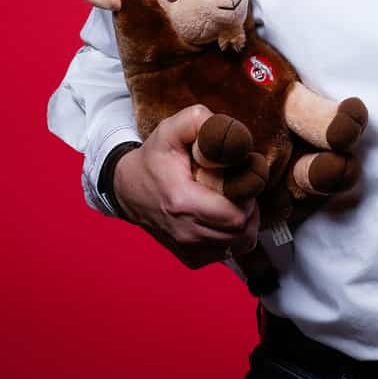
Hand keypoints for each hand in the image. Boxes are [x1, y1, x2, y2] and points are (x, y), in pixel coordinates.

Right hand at [113, 104, 260, 268]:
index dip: (248, 198)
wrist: (127, 188)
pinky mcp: (190, 258)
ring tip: (232, 202)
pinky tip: (221, 218)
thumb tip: (225, 127)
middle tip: (240, 190)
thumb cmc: (153, 159)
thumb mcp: (171, 130)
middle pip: (241, 233)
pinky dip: (231, 238)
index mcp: (182, 202)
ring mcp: (187, 249)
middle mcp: (185, 232)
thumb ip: (198, 120)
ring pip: (238, 245)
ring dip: (243, 224)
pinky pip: (226, 253)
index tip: (241, 182)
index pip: (236, 216)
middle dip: (250, 210)